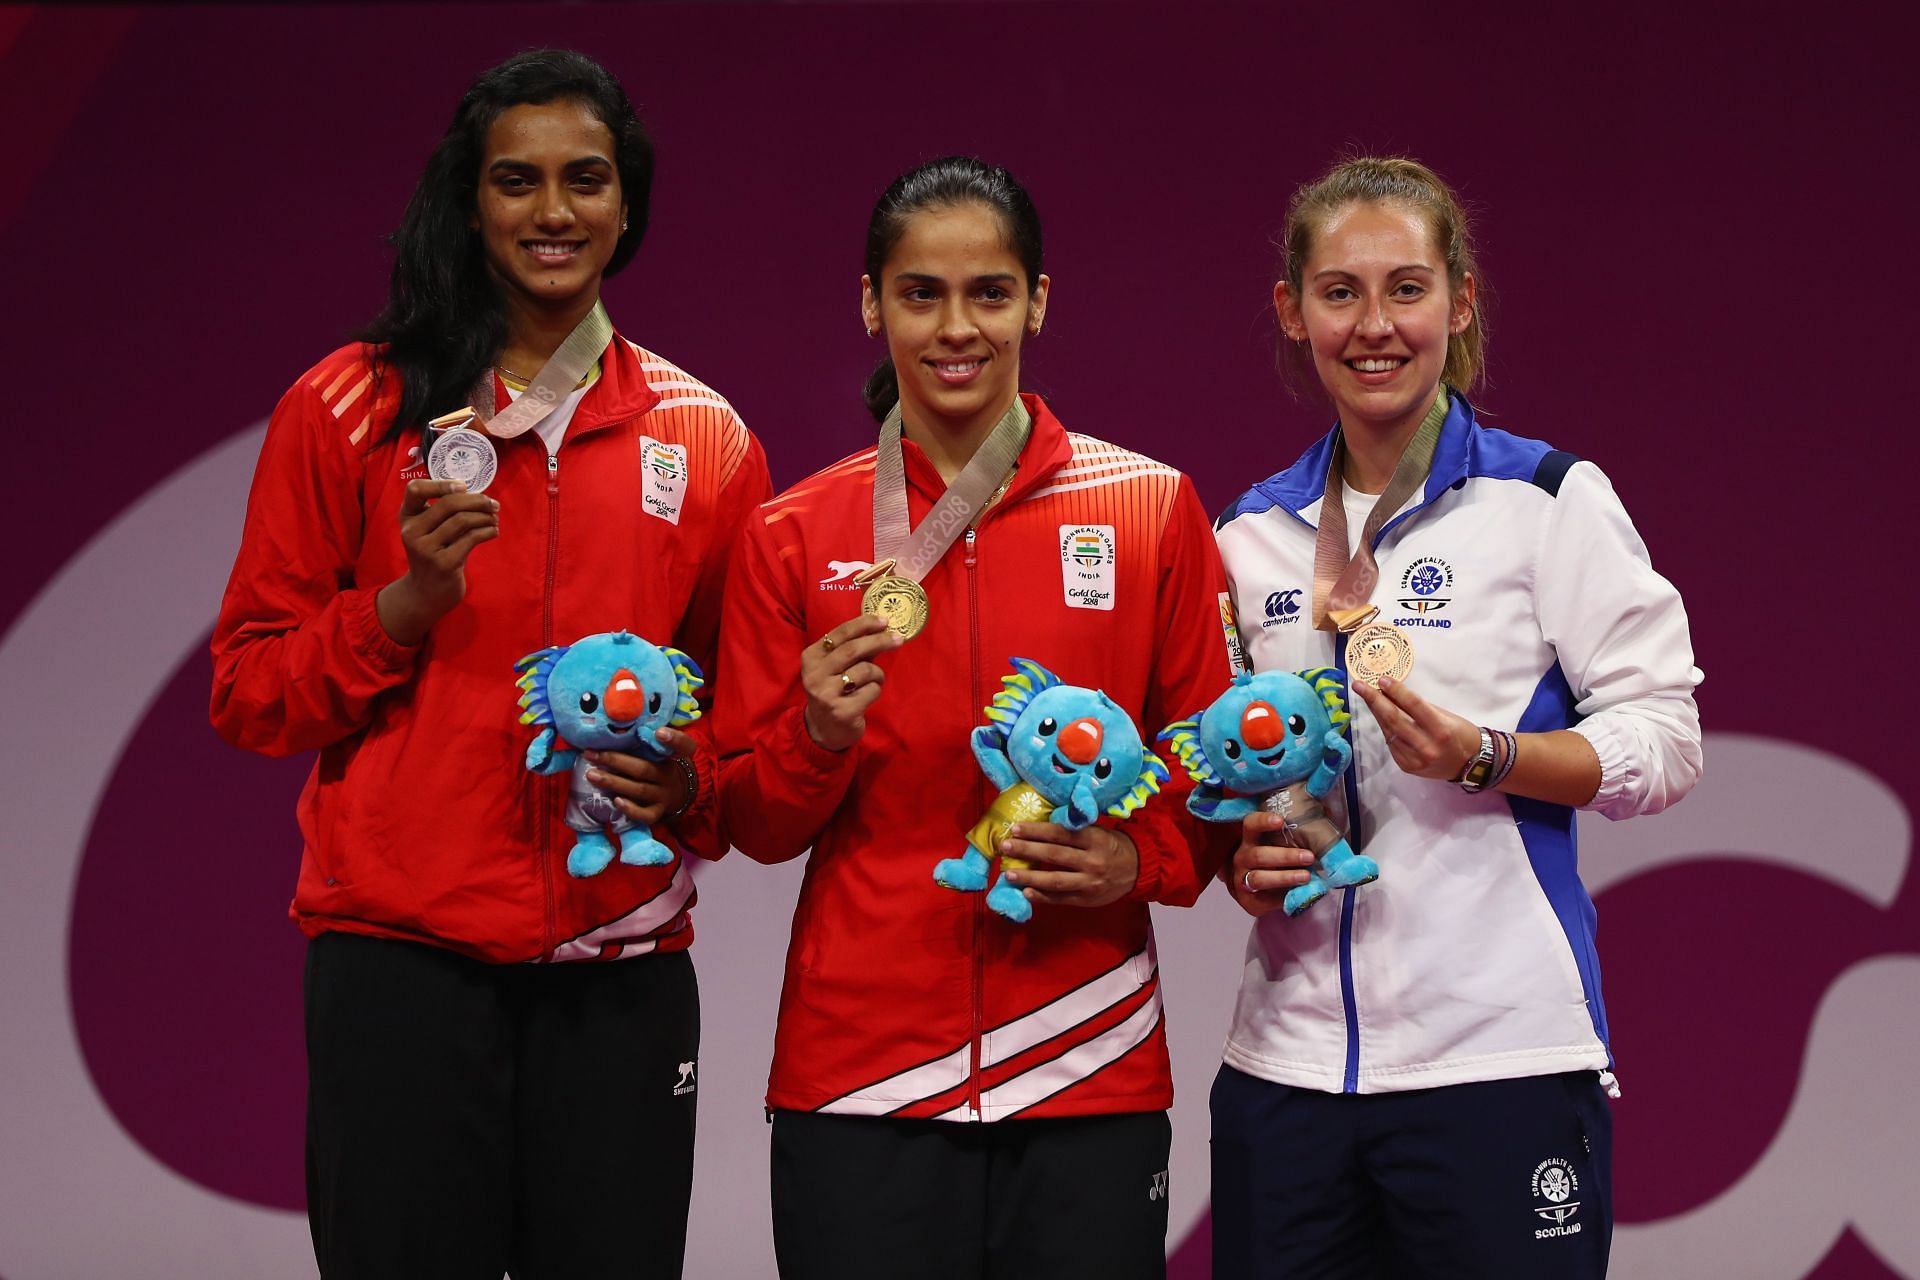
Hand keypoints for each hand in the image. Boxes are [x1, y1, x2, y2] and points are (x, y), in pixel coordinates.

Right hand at [376, 478, 499, 644]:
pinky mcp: (445, 563)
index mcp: (407, 517)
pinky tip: (493, 532)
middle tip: (493, 504)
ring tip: (494, 519)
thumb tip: (477, 494)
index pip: (415, 489)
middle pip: (449, 503)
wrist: (427, 592)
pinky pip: (472, 538)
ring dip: (485, 517)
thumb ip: (442, 511)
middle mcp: (412, 531)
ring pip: (463, 520)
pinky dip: (488, 531)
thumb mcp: (429, 530)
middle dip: (477, 500)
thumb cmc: (434, 554)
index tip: (464, 488)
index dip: (441, 483)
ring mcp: (426, 549)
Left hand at [583, 727, 697, 826]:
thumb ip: (647, 741)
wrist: (678, 794)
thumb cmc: (660, 766)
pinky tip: (615, 801)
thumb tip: (614, 727)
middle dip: (615, 761)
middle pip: (643, 768)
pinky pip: (646, 815)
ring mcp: (664, 796)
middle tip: (590, 754)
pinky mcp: (658, 812)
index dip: (674, 739)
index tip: (659, 732)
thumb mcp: (662, 752)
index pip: (684, 746)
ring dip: (613, 782)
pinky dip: (631, 809)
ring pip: (639, 790)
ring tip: (591, 775)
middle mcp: (668, 776)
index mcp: (673, 757)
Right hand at [801, 614, 902, 751]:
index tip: (884, 620)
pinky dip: (876, 691)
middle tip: (898, 639)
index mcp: (811, 658)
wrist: (824, 729)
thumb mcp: (837, 667)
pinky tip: (866, 698)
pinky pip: (872, 691)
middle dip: (879, 641)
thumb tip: (881, 627)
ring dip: (878, 674)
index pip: (840, 633)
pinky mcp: (842, 711)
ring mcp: (826, 694)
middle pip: (853, 649)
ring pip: (866, 670)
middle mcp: (814, 675)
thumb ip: (854, 649)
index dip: (864, 624)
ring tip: (873, 681)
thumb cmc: (835, 690)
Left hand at [999, 823, 1138, 909]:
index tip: (1016, 828)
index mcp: (1094, 839)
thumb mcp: (1098, 832)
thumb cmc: (1111, 846)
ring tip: (1009, 874)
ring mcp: (1089, 883)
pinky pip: (1061, 899)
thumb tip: (1041, 825)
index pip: (1060, 834)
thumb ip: (1074, 830)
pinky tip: (1026, 892)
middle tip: (1005, 846)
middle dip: (1027, 851)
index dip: (1036, 831)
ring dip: (1030, 878)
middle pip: (1054, 855)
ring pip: (1055, 881)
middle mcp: (1091, 861)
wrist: (1137, 870)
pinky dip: (1042, 897)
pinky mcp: (1087, 899)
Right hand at [1224, 811, 1317, 918]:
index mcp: (1250, 840)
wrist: (1255, 892)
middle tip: (1309, 857)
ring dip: (1285, 877)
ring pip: (1259, 878)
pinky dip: (1283, 897)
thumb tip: (1321, 837)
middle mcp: (1242, 858)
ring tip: (1306, 876)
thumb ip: (1291, 841)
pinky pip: (1265, 899)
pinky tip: (1297, 894)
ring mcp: (1242, 879)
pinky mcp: (1247, 900)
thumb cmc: (1273, 863)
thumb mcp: (1278, 847)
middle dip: (1286, 856)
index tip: (1280, 821)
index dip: (1263, 821)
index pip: (1250, 825)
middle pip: (1259, 855)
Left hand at [1352, 675, 1480, 781]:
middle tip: (1359, 685)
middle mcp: (1426, 747)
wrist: (1469, 764)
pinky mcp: (1406, 766)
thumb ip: (1418, 707)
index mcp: (1441, 730)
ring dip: (1376, 712)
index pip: (1414, 706)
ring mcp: (1415, 760)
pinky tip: (1381, 716)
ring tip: (1367, 695)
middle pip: (1394, 719)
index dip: (1396, 691)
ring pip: (1388, 731)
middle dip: (1374, 700)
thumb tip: (1391, 692)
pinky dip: (1385, 728)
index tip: (1382, 679)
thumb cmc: (1459, 734)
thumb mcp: (1445, 716)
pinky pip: (1391, 743)